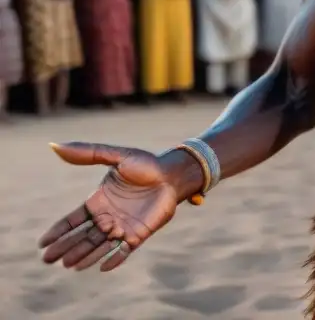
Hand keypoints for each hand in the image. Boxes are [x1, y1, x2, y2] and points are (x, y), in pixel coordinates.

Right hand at [38, 143, 178, 271]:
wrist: (172, 175)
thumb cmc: (146, 165)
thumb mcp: (116, 156)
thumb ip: (89, 153)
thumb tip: (55, 146)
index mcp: (98, 202)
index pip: (72, 220)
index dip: (58, 232)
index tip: (43, 243)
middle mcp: (107, 217)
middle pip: (81, 236)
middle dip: (65, 248)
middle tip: (48, 260)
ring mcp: (122, 227)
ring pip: (98, 246)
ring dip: (84, 255)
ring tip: (69, 265)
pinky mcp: (138, 234)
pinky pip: (124, 251)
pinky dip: (114, 259)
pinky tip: (102, 267)